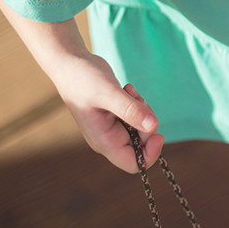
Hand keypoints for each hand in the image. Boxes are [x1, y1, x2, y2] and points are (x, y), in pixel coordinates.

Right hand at [51, 52, 164, 172]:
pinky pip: (135, 115)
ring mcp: (112, 126)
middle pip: (141, 144)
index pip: (134, 164)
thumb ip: (131, 111)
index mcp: (104, 141)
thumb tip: (154, 127)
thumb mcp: (109, 93)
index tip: (157, 131)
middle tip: (137, 101)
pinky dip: (136, 102)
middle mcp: (108, 138)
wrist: (71, 63)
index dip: (150, 153)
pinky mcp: (115, 114)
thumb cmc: (83, 79)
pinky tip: (125, 88)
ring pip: (140, 127)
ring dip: (141, 109)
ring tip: (128, 91)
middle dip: (146, 123)